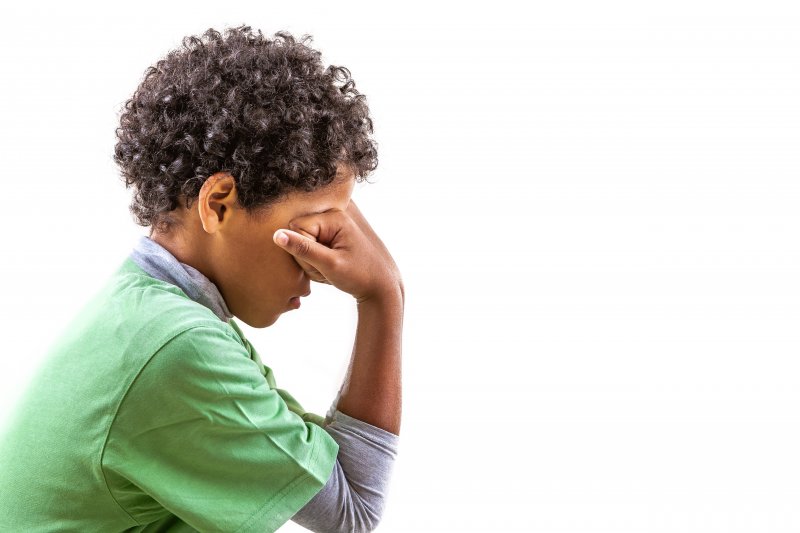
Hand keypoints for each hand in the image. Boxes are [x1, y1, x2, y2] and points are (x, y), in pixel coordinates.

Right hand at [273, 200, 402, 302]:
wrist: (382, 287)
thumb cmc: (360, 276)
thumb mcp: (330, 265)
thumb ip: (303, 249)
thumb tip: (277, 235)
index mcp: (335, 217)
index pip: (296, 227)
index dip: (301, 249)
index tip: (320, 263)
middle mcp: (334, 215)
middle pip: (299, 233)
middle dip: (306, 255)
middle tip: (326, 268)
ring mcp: (335, 225)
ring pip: (304, 241)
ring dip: (312, 261)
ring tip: (331, 269)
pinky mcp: (334, 235)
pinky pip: (313, 246)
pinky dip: (318, 261)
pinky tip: (331, 267)